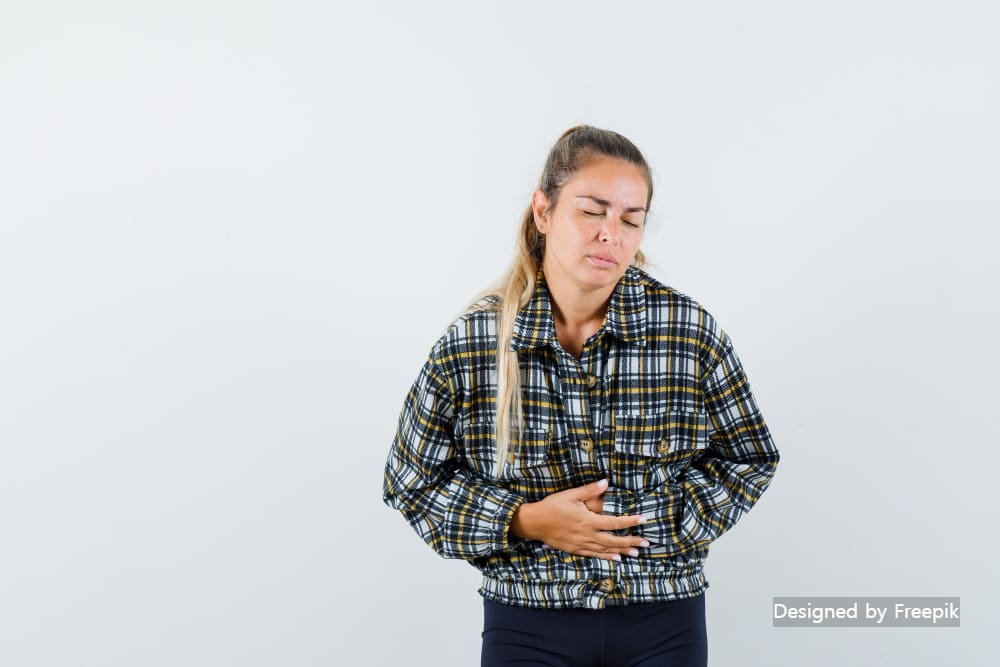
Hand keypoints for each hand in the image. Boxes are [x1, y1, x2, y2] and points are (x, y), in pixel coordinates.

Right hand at [509, 479, 648, 560]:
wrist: (534, 523)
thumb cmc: (552, 506)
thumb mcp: (570, 495)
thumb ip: (589, 490)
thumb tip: (606, 482)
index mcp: (588, 520)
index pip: (614, 522)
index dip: (630, 521)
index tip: (643, 519)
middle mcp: (587, 535)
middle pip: (614, 540)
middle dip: (631, 542)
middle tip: (646, 543)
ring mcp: (581, 544)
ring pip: (606, 550)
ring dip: (622, 551)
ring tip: (636, 553)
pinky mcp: (575, 549)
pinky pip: (594, 555)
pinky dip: (606, 557)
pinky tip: (616, 558)